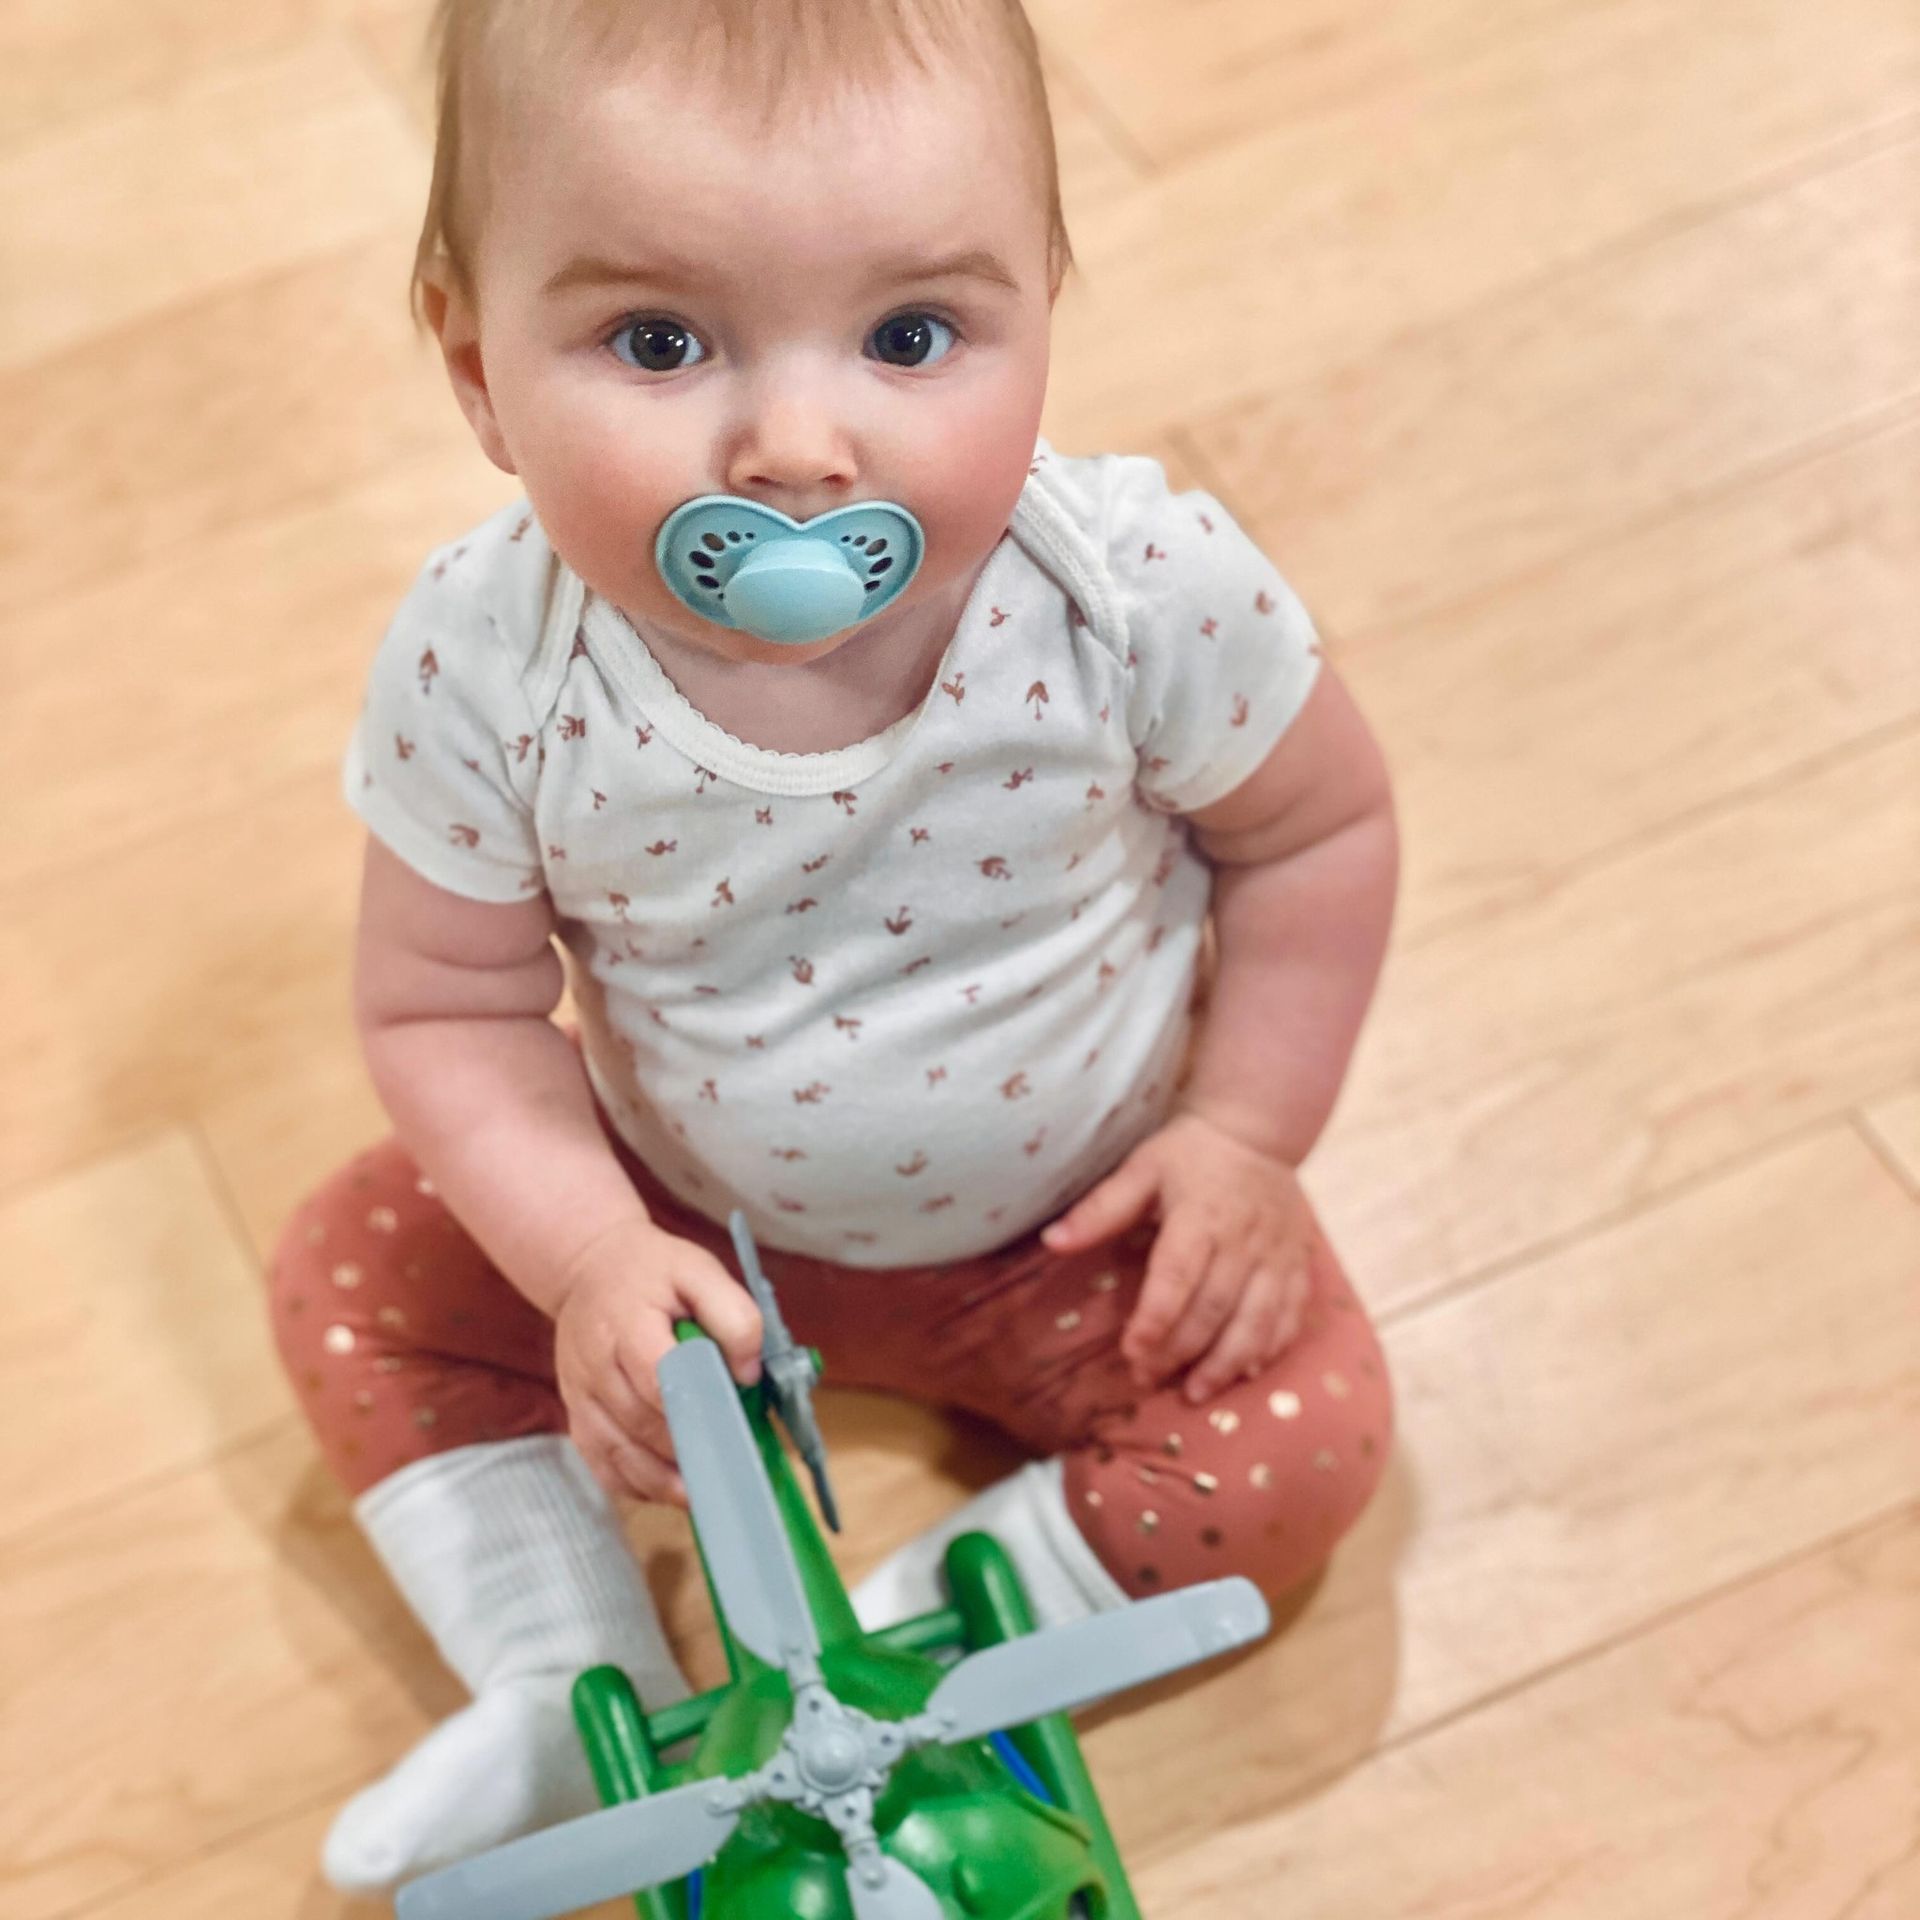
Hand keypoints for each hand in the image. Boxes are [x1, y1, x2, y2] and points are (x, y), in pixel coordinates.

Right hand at [550, 1217, 762, 1503]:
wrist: (589, 1266)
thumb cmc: (653, 1271)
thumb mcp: (699, 1270)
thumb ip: (733, 1315)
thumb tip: (749, 1374)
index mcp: (627, 1325)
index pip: (657, 1378)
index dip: (696, 1407)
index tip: (733, 1427)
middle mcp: (595, 1366)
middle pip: (640, 1423)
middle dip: (686, 1450)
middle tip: (731, 1469)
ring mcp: (580, 1396)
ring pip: (619, 1454)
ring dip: (663, 1480)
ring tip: (705, 1492)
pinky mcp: (577, 1415)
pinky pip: (602, 1464)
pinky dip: (636, 1485)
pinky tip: (669, 1489)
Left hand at [1042, 1112, 1312, 1403]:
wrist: (1260, 1130)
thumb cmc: (1191, 1152)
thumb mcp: (1141, 1168)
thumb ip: (1100, 1209)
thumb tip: (1051, 1241)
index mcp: (1200, 1216)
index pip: (1177, 1276)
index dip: (1155, 1319)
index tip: (1131, 1351)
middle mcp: (1242, 1241)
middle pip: (1213, 1308)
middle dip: (1179, 1350)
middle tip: (1146, 1378)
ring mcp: (1275, 1256)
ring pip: (1256, 1321)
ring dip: (1226, 1363)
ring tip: (1195, 1392)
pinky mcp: (1297, 1264)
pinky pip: (1290, 1315)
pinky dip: (1269, 1348)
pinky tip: (1246, 1373)